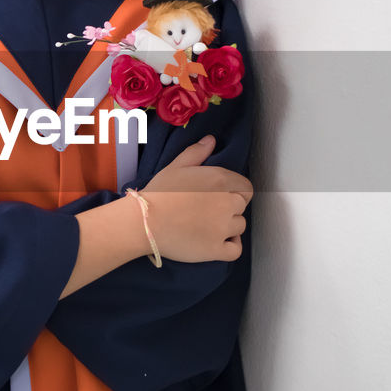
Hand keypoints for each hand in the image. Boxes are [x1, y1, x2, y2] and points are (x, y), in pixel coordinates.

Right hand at [141, 135, 252, 263]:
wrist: (145, 222)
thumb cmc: (159, 193)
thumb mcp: (176, 166)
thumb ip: (196, 152)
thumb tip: (211, 140)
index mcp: (220, 181)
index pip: (245, 187)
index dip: (234, 191)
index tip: (220, 195)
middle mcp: (226, 204)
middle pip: (241, 207)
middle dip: (229, 208)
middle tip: (209, 210)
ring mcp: (223, 228)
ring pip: (239, 227)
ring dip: (229, 226)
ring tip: (209, 225)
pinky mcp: (216, 249)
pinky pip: (235, 250)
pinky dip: (232, 246)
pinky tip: (220, 242)